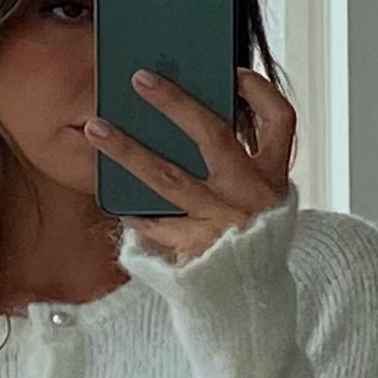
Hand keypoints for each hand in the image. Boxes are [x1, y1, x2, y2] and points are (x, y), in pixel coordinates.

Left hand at [86, 63, 294, 263]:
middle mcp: (251, 195)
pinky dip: (134, 210)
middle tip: (140, 79)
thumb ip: (241, 164)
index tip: (232, 72)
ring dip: (128, 150)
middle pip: (212, 135)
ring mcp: (221, 222)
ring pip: (168, 177)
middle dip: (175, 103)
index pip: (280, 119)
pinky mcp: (195, 249)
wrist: (251, 305)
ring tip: (96, 129)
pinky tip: (114, 199)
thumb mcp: (262, 201)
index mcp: (274, 177)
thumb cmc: (250, 243)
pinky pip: (155, 223)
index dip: (257, 91)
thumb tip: (192, 118)